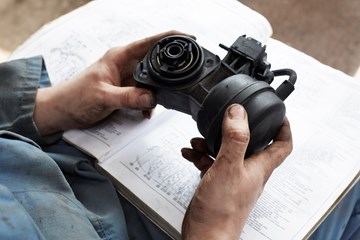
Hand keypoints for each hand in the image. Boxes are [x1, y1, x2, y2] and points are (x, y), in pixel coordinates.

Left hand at [34, 30, 192, 135]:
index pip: (150, 43)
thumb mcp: (103, 97)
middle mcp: (125, 65)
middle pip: (155, 63)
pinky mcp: (127, 92)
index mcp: (119, 57)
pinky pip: (145, 95)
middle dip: (166, 74)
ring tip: (153, 103)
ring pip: (152, 82)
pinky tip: (145, 111)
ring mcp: (127, 79)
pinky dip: (148, 104)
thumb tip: (151, 98)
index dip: (171, 39)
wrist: (63, 112)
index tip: (189, 40)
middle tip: (174, 84)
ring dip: (156, 93)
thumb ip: (128, 97)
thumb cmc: (75, 97)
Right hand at [181, 104, 291, 238]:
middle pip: (250, 144)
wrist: (206, 236)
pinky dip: (201, 156)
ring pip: (226, 152)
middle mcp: (248, 172)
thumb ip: (235, 138)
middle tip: (227, 118)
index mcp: (259, 167)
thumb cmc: (222, 211)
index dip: (283, 127)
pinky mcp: (217, 184)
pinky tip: (189, 153)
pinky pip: (211, 164)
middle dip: (236, 129)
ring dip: (213, 142)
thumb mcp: (229, 167)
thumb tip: (238, 113)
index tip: (277, 114)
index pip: (282, 145)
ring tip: (198, 139)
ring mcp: (232, 178)